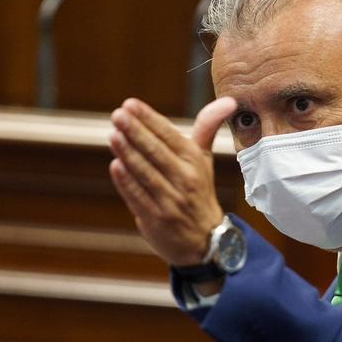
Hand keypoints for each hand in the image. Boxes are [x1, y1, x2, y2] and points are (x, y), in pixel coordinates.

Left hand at [108, 96, 237, 265]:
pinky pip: (139, 197)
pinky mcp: (156, 219)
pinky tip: (115, 165)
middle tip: (118, 115)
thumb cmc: (198, 191)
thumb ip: (207, 128)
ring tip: (113, 135)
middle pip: (157, 152)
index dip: (149, 119)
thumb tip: (228, 100)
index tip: (130, 104)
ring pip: (146, 174)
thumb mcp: (204, 159)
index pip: (169, 135)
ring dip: (128, 154)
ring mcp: (170, 201)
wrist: (204, 240)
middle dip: (136, 132)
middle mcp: (185, 180)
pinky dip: (126, 182)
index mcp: (194, 161)